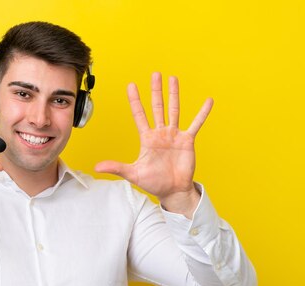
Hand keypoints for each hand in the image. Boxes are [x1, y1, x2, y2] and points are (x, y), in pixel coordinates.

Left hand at [95, 73, 212, 216]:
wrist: (172, 190)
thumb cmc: (153, 183)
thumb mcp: (133, 174)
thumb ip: (116, 167)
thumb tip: (97, 168)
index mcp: (147, 138)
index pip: (139, 115)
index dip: (135, 101)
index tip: (131, 85)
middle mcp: (160, 133)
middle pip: (157, 107)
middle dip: (156, 91)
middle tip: (155, 74)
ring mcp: (174, 135)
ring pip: (174, 110)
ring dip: (174, 94)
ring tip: (173, 79)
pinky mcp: (187, 140)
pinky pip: (196, 123)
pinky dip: (202, 113)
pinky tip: (208, 101)